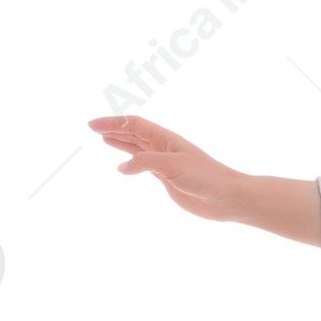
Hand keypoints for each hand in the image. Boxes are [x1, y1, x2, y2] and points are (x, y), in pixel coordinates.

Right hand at [88, 113, 245, 221]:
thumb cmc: (205, 177)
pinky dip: (130, 164)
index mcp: (166, 139)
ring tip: (104, 139)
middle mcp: (164, 148)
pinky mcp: (168, 179)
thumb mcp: (171, 166)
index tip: (93, 126)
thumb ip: (145, 163)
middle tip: (93, 128)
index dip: (113, 123)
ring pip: (138, 149)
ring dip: (121, 143)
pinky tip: (122, 166)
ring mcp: (166, 163)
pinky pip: (144, 167)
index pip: (134, 125)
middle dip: (114, 130)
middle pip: (134, 134)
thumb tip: (122, 167)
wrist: (227, 198)